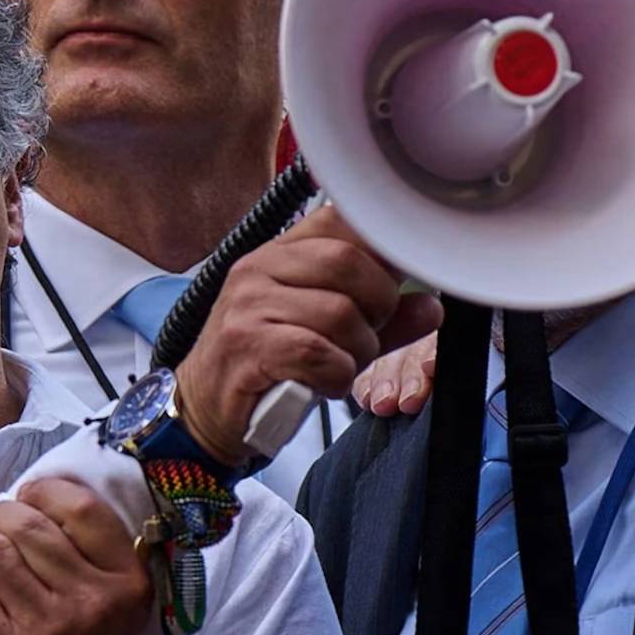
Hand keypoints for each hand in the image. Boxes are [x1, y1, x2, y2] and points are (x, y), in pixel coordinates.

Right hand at [171, 205, 441, 464]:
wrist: (202, 413)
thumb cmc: (265, 369)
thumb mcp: (328, 335)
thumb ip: (380, 319)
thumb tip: (431, 307)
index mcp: (278, 254)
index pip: (342, 220)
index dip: (382, 251)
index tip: (394, 283)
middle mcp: (259, 269)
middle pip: (350, 263)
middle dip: (378, 307)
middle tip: (366, 336)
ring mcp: (249, 306)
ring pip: (341, 313)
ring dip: (357, 352)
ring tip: (339, 367)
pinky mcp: (247, 346)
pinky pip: (320, 353)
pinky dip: (336, 376)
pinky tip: (322, 383)